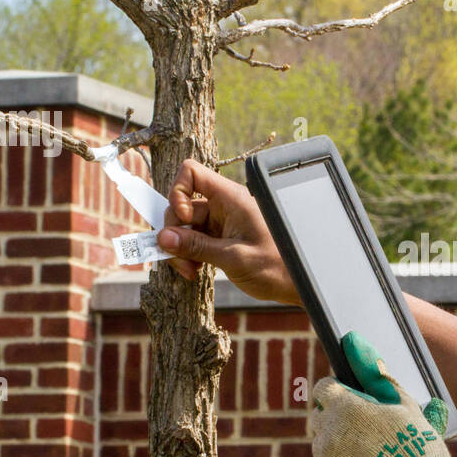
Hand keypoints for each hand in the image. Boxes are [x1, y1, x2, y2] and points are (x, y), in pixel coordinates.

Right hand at [157, 159, 300, 305]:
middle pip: (181, 205)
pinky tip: (194, 271)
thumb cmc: (274, 267)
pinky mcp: (218, 239)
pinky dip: (187, 255)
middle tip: (180, 260)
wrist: (293, 284)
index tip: (184, 219)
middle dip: (174, 232)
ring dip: (179, 249)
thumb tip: (163, 238)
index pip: (192, 173)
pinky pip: (192, 240)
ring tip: (190, 271)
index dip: (178, 192)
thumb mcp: (233, 258)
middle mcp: (223, 206)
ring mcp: (220, 222)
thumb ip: (197, 247)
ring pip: (183, 226)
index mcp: (231, 198)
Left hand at [308, 332, 456, 456]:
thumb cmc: (420, 447)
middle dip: (339, 421)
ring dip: (337, 447)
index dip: (340, 394)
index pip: (323, 389)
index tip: (354, 404)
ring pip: (321, 445)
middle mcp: (327, 431)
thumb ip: (376, 374)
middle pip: (321, 417)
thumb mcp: (404, 404)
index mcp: (345, 406)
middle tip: (367, 435)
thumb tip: (354, 340)